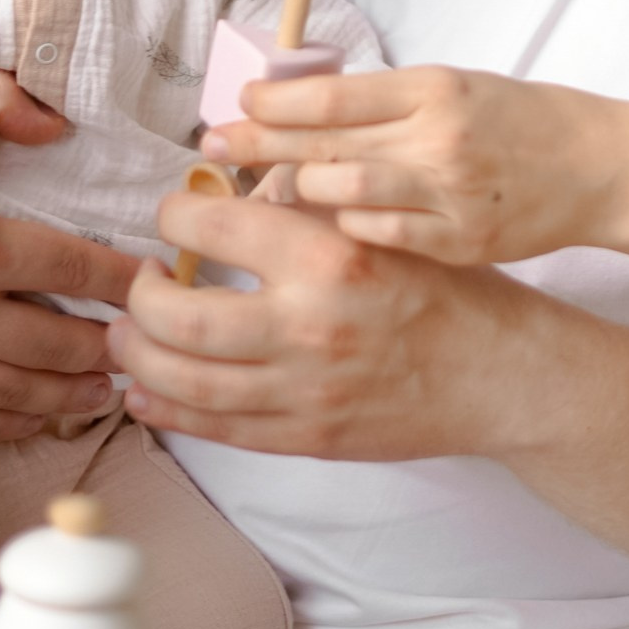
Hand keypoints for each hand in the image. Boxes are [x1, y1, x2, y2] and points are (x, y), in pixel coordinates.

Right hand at [0, 204, 137, 442]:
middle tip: (150, 346)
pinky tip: (42, 416)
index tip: (158, 283)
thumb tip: (56, 121)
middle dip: (114, 347)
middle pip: (62, 341)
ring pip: (23, 390)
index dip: (127, 278)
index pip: (77, 267)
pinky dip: (14, 422)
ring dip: (74, 392)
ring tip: (110, 388)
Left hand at [110, 189, 542, 459]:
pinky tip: (146, 392)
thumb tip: (235, 190)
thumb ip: (311, 209)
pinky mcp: (307, 438)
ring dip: (137, 356)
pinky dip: (168, 410)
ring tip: (127, 335)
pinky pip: (216, 428)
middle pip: (177, 317)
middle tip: (141, 280)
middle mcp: (309, 327)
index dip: (175, 214)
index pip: (214, 226)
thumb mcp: (385, 225)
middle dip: (139, 297)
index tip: (173, 213)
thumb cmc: (450, 292)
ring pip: (184, 380)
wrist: (501, 374)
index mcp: (329, 258)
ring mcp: (304, 391)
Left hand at [202, 68, 625, 265]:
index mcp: (432, 90)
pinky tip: (318, 237)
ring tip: (261, 199)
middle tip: (209, 154)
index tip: (235, 108)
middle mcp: (436, 141)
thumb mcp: (451, 87)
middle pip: (321, 147)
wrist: (594, 167)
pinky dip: (343, 230)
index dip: (270, 105)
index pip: (329, 97)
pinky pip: (377, 238)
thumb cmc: (517, 120)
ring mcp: (447, 198)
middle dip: (256, 149)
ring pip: (338, 198)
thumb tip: (295, 108)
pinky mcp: (456, 244)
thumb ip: (382, 102)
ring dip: (295, 194)